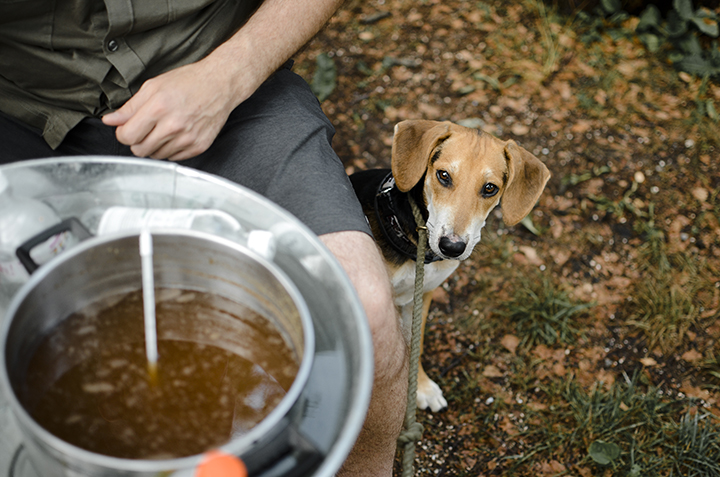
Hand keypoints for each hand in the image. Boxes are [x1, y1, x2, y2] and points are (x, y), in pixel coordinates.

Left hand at [102, 60, 243, 160]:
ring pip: (156, 156)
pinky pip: (173, 157)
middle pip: (139, 150)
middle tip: (145, 129)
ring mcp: (187, 138)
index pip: (127, 136)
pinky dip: (170, 149)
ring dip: (154, 146)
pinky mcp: (198, 146)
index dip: (123, 133)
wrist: (220, 85)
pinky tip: (176, 134)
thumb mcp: (154, 86)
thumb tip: (111, 121)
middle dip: (137, 141)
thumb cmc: (188, 82)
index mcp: (158, 108)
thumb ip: (130, 107)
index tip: (127, 128)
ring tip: (162, 129)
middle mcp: (173, 126)